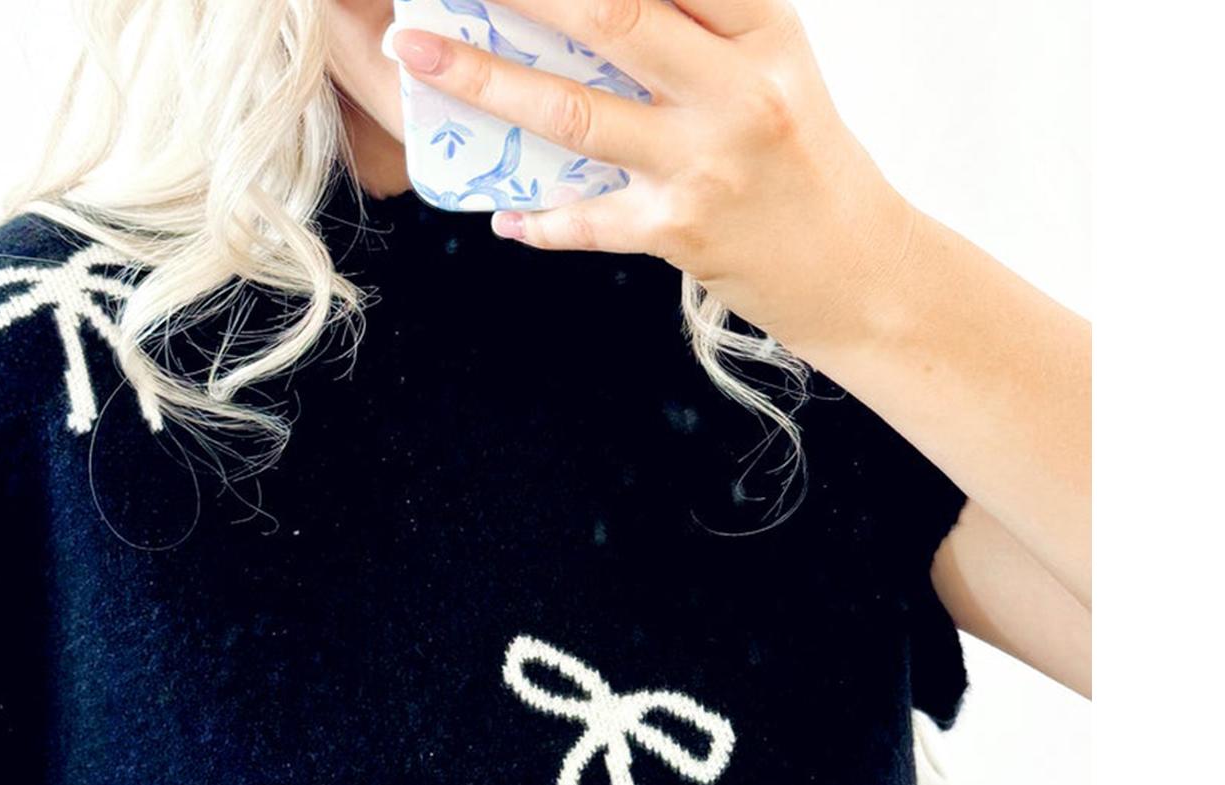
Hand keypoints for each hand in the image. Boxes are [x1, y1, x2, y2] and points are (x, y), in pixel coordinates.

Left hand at [388, 0, 914, 357]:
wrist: (856, 269)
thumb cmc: (801, 157)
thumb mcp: (771, 64)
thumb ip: (701, 20)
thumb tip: (590, 9)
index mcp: (762, 29)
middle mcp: (734, 88)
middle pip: (609, 16)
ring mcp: (703, 163)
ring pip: (574, 112)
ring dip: (484, 81)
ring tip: (418, 53)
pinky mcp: (679, 233)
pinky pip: (587, 220)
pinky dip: (539, 219)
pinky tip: (500, 214)